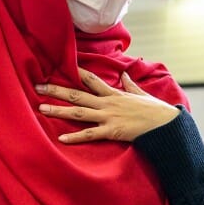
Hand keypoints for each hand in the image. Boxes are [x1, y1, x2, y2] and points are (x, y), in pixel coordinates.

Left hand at [36, 68, 179, 142]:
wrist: (165, 125)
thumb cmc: (155, 111)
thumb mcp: (141, 94)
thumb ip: (130, 84)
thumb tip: (124, 74)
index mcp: (114, 93)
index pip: (91, 79)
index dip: (76, 73)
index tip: (59, 67)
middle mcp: (107, 103)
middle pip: (77, 94)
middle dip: (57, 90)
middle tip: (38, 87)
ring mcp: (108, 117)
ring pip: (78, 112)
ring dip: (58, 110)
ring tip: (41, 108)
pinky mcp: (111, 131)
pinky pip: (90, 134)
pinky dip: (75, 136)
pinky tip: (61, 138)